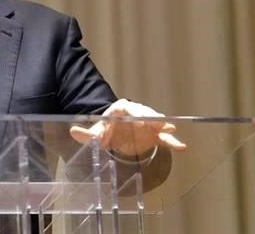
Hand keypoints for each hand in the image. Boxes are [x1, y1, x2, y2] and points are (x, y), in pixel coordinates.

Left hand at [69, 99, 186, 157]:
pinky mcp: (154, 136)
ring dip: (164, 126)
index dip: (135, 113)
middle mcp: (137, 114)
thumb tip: (73, 131)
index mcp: (121, 110)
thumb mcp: (95, 134)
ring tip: (171, 129)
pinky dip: (171, 141)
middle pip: (145, 113)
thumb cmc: (105, 131)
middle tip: (159, 122)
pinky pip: (164, 138)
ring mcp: (147, 125)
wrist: (115, 135)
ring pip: (157, 123)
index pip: (129, 109)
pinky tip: (181, 146)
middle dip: (152, 117)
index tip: (140, 121)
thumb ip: (85, 134)